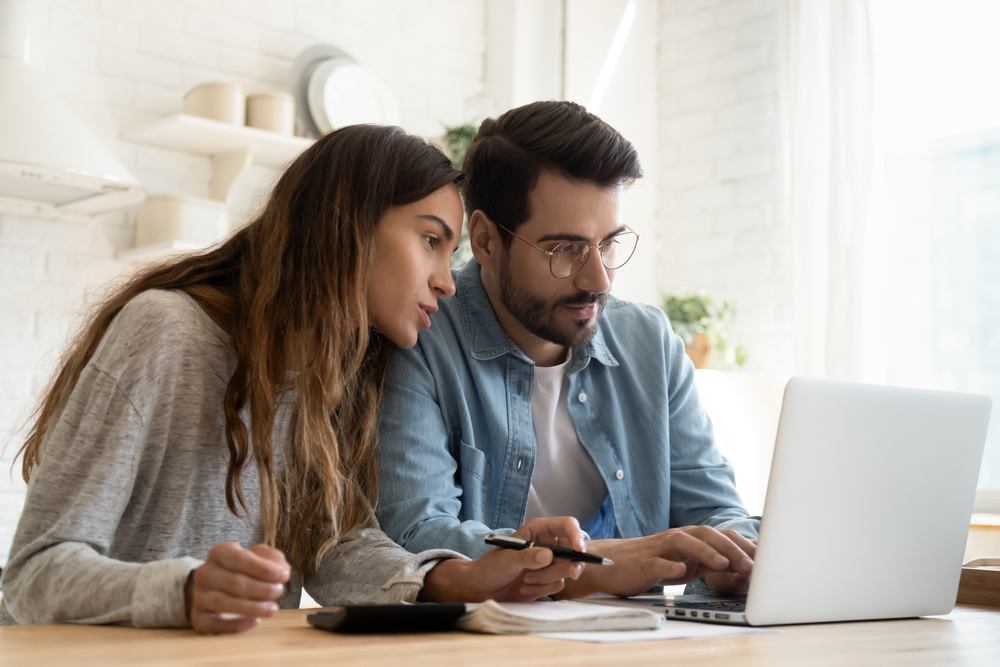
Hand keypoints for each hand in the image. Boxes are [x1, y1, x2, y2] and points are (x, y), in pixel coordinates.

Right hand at [185, 542, 290, 633]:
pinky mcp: (198, 618)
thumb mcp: (259, 557)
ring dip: (252, 607)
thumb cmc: (243, 570)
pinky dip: (237, 624)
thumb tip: (281, 571)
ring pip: (223, 603)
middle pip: (234, 582)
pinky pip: (215, 624)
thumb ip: (273, 560)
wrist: (215, 588)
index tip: (284, 576)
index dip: (264, 569)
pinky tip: (255, 621)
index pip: (240, 559)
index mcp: (219, 553)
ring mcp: (199, 596)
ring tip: (272, 609)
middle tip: (279, 591)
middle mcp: (205, 573)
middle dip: (262, 588)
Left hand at [419, 517, 586, 601]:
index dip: (576, 535)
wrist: (482, 589)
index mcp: (539, 530)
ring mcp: (549, 563)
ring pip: (566, 570)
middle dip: (571, 564)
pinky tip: (525, 589)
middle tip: (572, 573)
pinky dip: (542, 590)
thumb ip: (527, 557)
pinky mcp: (548, 580)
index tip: (579, 550)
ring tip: (526, 581)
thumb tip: (549, 555)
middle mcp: (548, 544)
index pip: (567, 526)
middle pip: (574, 550)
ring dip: (547, 579)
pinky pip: (558, 585)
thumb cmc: (490, 567)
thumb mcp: (507, 560)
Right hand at [557, 526, 754, 598]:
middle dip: (731, 548)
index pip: (721, 536)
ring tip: (724, 564)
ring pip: (684, 543)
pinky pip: (657, 563)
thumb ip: (710, 563)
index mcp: (690, 538)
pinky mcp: (643, 563)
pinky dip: (670, 566)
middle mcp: (677, 538)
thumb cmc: (652, 563)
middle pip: (707, 534)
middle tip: (751, 565)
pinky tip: (681, 573)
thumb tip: (742, 569)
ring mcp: (659, 549)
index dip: (744, 546)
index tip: (766, 560)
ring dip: (706, 552)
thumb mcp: (686, 564)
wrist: (612, 564)